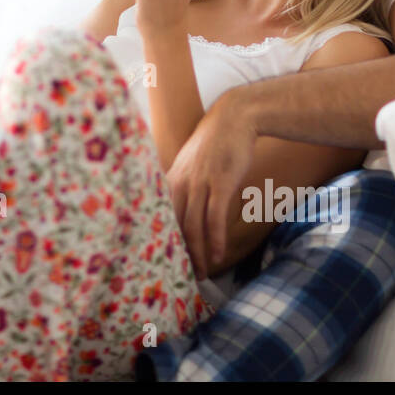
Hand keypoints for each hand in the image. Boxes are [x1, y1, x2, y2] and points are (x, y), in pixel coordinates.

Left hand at [165, 91, 257, 276]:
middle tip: (183, 277)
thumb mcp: (191, 165)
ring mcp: (199, 183)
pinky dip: (216, 239)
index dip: (161, 242)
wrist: (234, 118)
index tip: (164, 262)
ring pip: (193, 226)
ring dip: (198, 254)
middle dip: (179, 255)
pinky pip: (214, 217)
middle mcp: (180, 183)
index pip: (160, 218)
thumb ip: (184, 187)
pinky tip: (218, 256)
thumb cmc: (214, 144)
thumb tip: (185, 212)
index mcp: (170, 180)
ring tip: (202, 274)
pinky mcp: (220, 182)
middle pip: (174, 227)